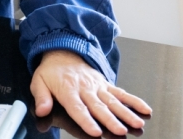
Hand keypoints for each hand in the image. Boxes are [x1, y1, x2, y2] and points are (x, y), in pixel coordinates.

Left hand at [31, 50, 151, 136]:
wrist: (63, 51)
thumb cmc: (51, 71)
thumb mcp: (38, 81)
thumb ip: (41, 97)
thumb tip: (41, 111)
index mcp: (68, 90)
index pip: (78, 108)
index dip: (86, 120)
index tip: (95, 131)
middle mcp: (85, 88)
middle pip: (99, 107)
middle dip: (110, 120)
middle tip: (120, 131)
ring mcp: (97, 86)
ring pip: (113, 101)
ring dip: (126, 113)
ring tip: (136, 123)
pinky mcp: (105, 84)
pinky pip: (121, 93)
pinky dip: (134, 101)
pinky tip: (144, 109)